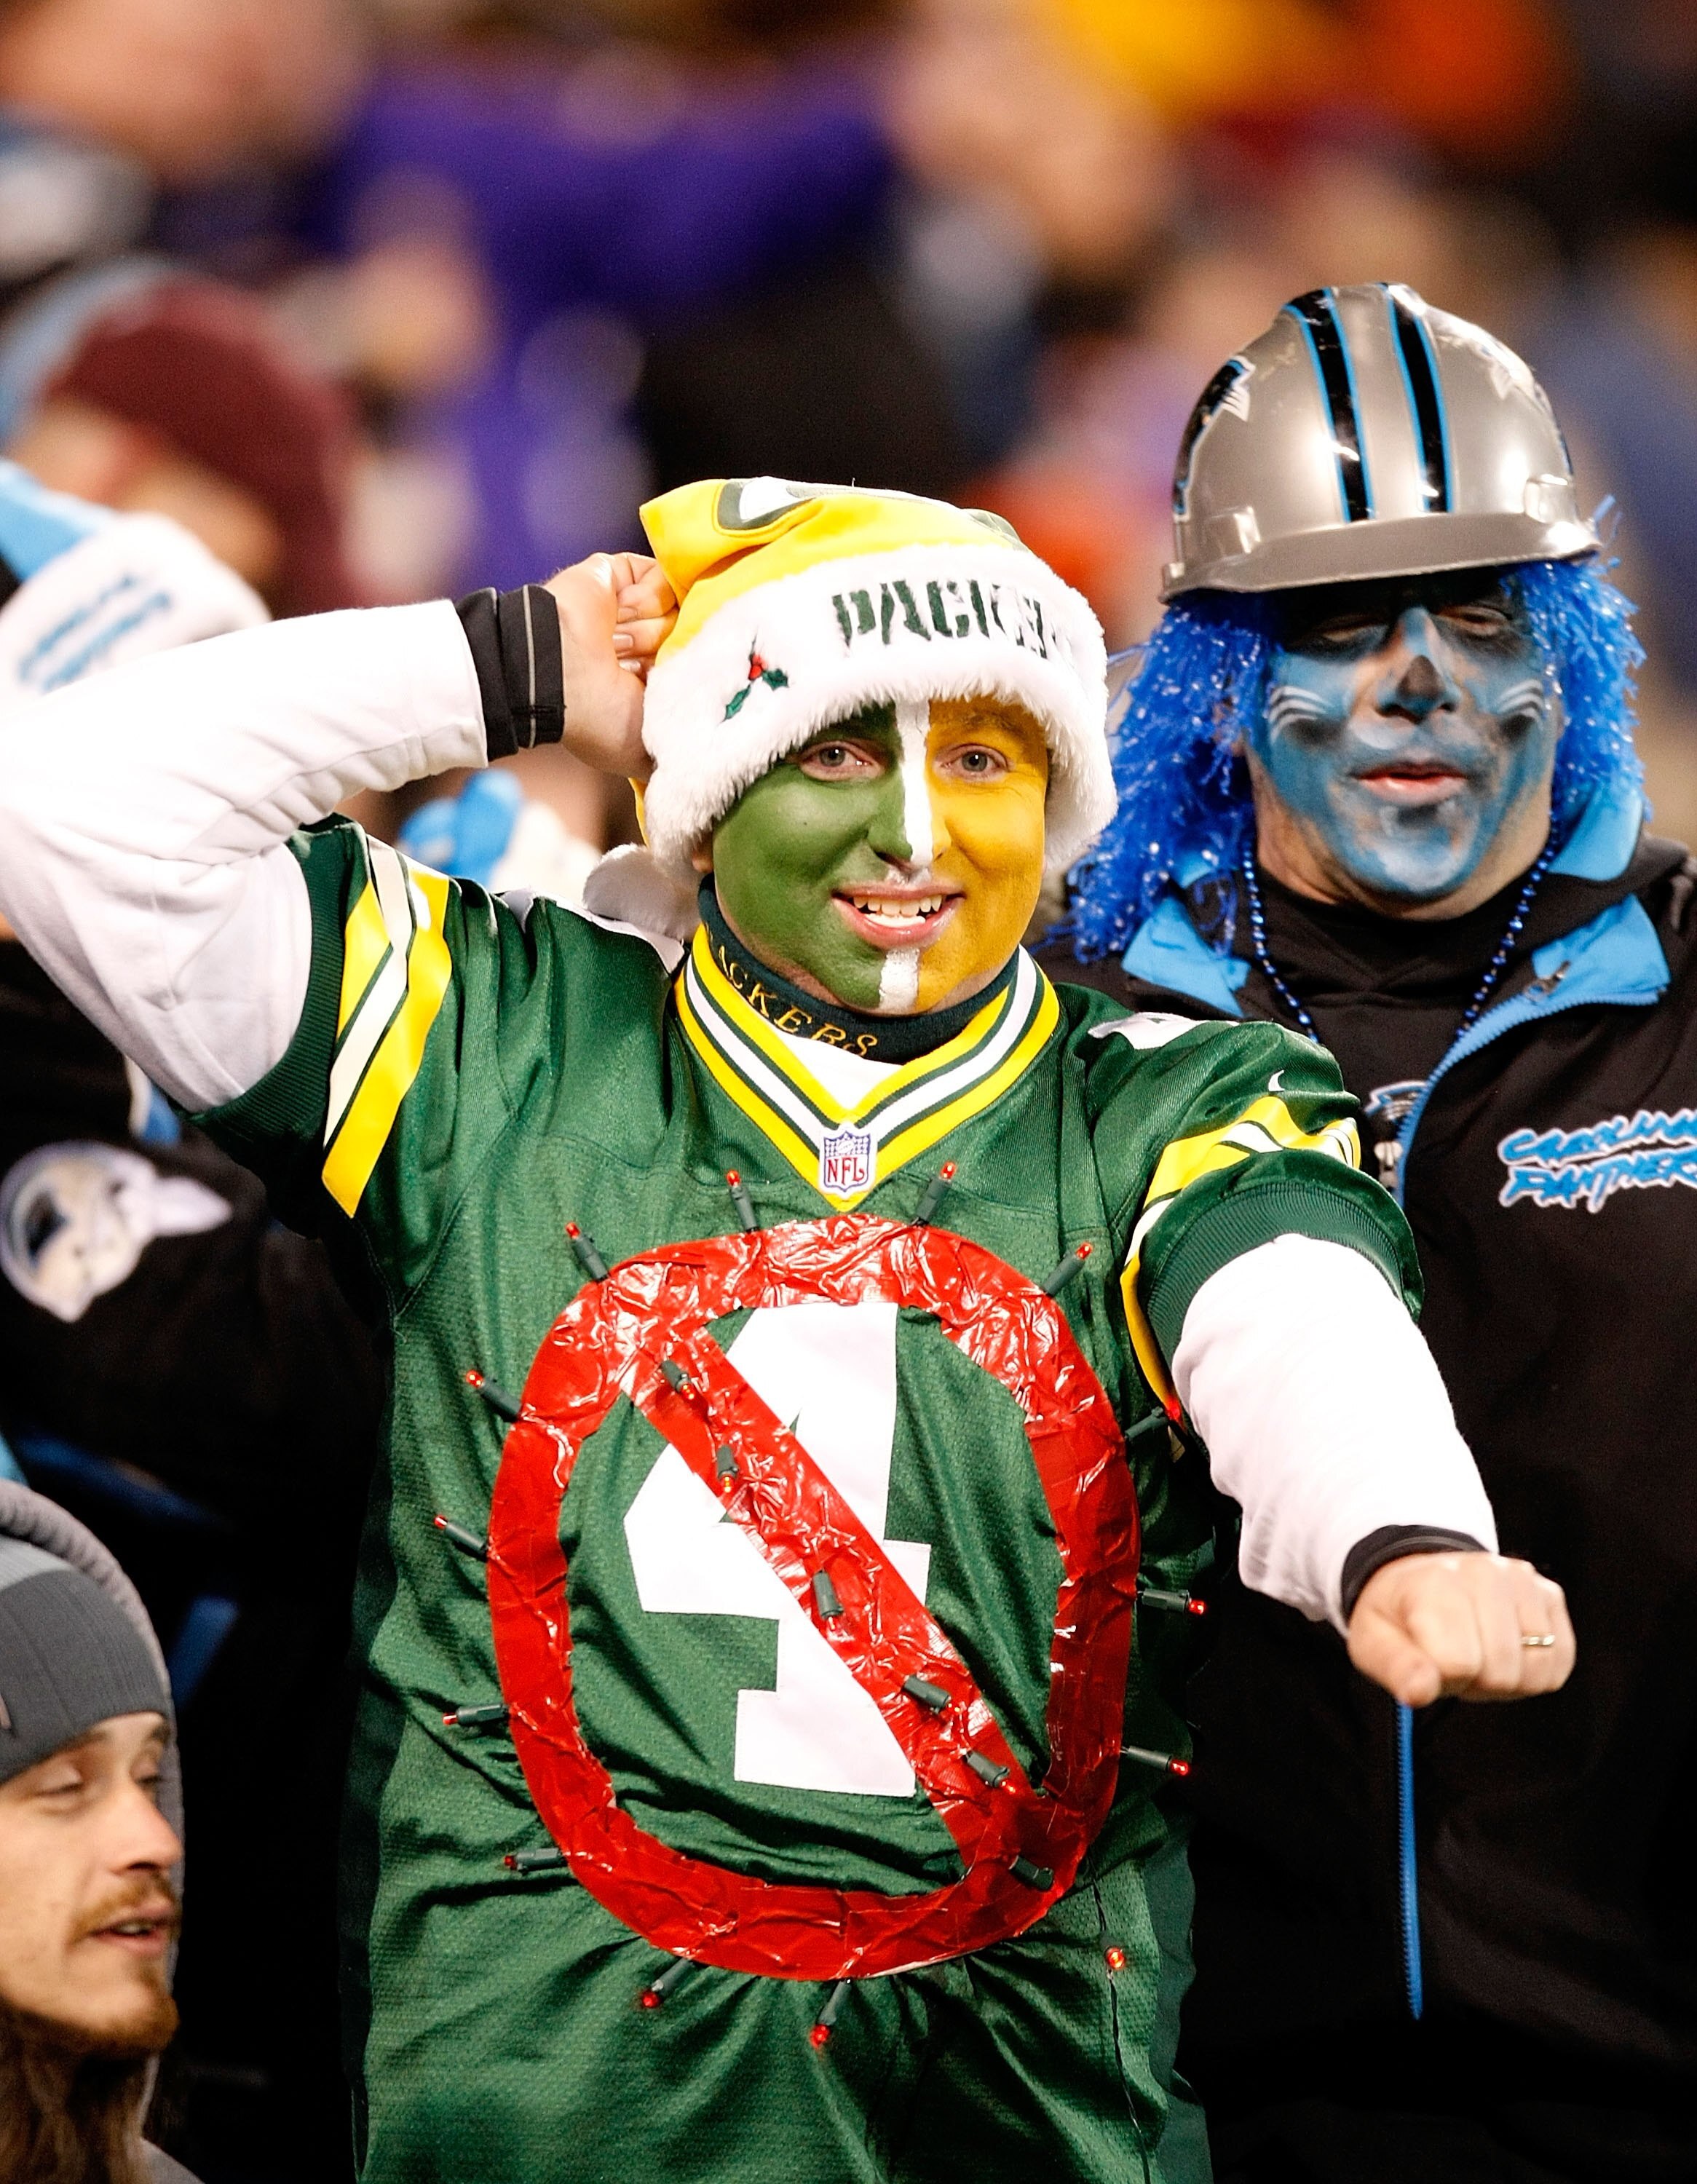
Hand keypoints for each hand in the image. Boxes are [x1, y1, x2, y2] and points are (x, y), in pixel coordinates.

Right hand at [542, 552, 677, 779]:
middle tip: (638, 671)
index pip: (699, 669)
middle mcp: (648, 646)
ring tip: (617, 646)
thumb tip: (694, 762)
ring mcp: (637, 610)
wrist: (562, 671)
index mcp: (651, 684)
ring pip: (682, 609)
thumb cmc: (595, 716)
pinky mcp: (627, 575)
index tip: (669, 691)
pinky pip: (665, 577)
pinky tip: (620, 615)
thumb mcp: (642, 755)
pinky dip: (646, 599)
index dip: (690, 678)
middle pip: (696, 637)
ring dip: (648, 633)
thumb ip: (672, 754)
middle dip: (670, 657)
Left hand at [1346, 1551, 1573, 1706]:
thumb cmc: (1399, 1616)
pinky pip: (1561, 1660)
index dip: (1443, 1679)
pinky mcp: (1549, 1593)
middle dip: (1476, 1681)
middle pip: (1502, 1671)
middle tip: (1453, 1660)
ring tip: (1478, 1653)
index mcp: (1435, 1583)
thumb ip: (1395, 1668)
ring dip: (1507, 1678)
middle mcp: (1485, 1572)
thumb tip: (1419, 1692)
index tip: (1428, 1662)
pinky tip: (1507, 1651)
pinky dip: (1535, 1670)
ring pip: (1536, 1669)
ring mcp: (1523, 1580)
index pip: (1459, 1663)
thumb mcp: (1373, 1642)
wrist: (1423, 1580)